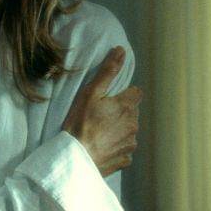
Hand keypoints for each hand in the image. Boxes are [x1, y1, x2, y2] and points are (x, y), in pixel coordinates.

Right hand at [62, 46, 141, 176]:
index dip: (124, 94)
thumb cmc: (80, 123)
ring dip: (119, 130)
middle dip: (120, 112)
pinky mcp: (125, 159)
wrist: (74, 158)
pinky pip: (124, 149)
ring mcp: (130, 144)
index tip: (110, 99)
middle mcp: (134, 125)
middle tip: (100, 116)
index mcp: (127, 106)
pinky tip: (102, 147)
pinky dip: (116, 147)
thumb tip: (121, 51)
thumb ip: (108, 72)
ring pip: (129, 131)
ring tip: (99, 133)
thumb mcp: (91, 93)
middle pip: (132, 113)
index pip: (136, 93)